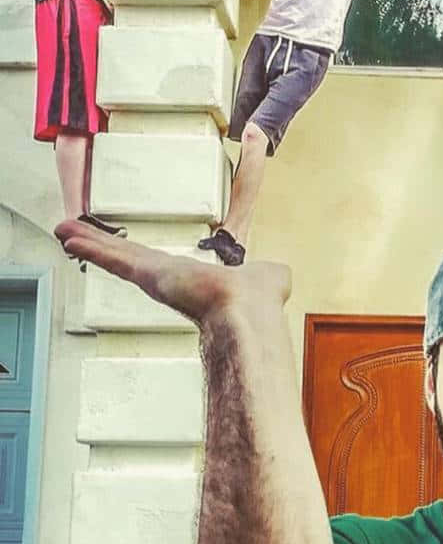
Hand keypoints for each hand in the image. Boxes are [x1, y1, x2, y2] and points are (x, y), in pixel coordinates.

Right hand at [54, 219, 290, 326]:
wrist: (248, 314)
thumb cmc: (259, 302)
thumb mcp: (270, 276)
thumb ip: (269, 273)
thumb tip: (277, 275)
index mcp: (197, 278)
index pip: (166, 260)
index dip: (147, 250)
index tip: (127, 245)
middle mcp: (172, 279)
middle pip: (130, 256)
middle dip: (104, 244)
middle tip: (77, 233)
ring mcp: (158, 277)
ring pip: (117, 254)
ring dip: (91, 241)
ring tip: (64, 229)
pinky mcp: (149, 273)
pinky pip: (114, 256)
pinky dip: (92, 246)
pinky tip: (68, 235)